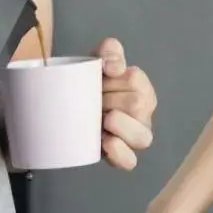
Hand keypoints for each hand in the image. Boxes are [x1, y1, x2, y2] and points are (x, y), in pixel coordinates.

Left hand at [95, 38, 155, 169]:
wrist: (68, 106)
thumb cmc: (89, 84)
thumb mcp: (97, 61)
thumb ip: (109, 51)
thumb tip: (114, 66)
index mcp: (140, 86)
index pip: (134, 78)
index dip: (113, 79)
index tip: (99, 79)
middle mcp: (144, 111)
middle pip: (138, 104)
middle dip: (111, 100)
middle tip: (94, 100)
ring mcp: (136, 136)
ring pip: (142, 136)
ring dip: (120, 125)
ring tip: (102, 119)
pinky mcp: (123, 156)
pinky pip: (130, 161)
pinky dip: (119, 152)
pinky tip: (106, 142)